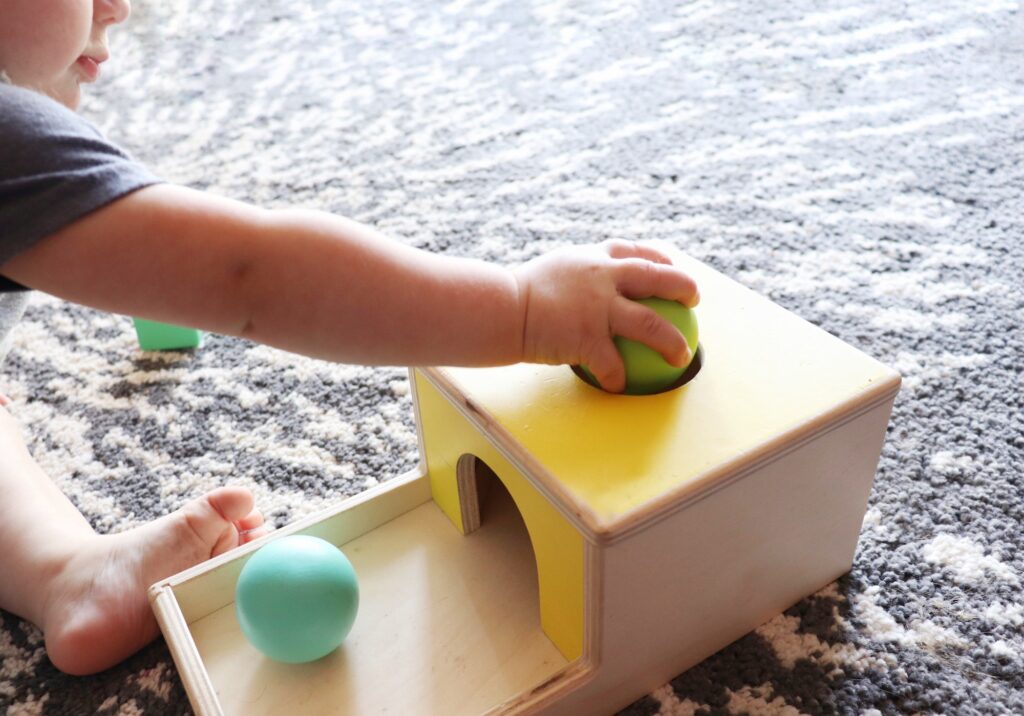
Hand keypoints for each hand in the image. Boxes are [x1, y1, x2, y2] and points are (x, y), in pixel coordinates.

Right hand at [512, 239, 699, 392]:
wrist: (502, 308)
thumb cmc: (519, 294)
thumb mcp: (554, 269)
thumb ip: (577, 274)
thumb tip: (586, 284)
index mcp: (594, 259)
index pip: (634, 252)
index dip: (659, 258)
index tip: (670, 266)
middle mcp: (603, 278)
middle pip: (657, 278)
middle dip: (684, 287)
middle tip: (694, 300)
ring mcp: (599, 308)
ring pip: (651, 325)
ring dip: (672, 342)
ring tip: (682, 355)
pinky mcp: (589, 338)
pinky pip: (613, 364)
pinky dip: (617, 377)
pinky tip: (618, 386)